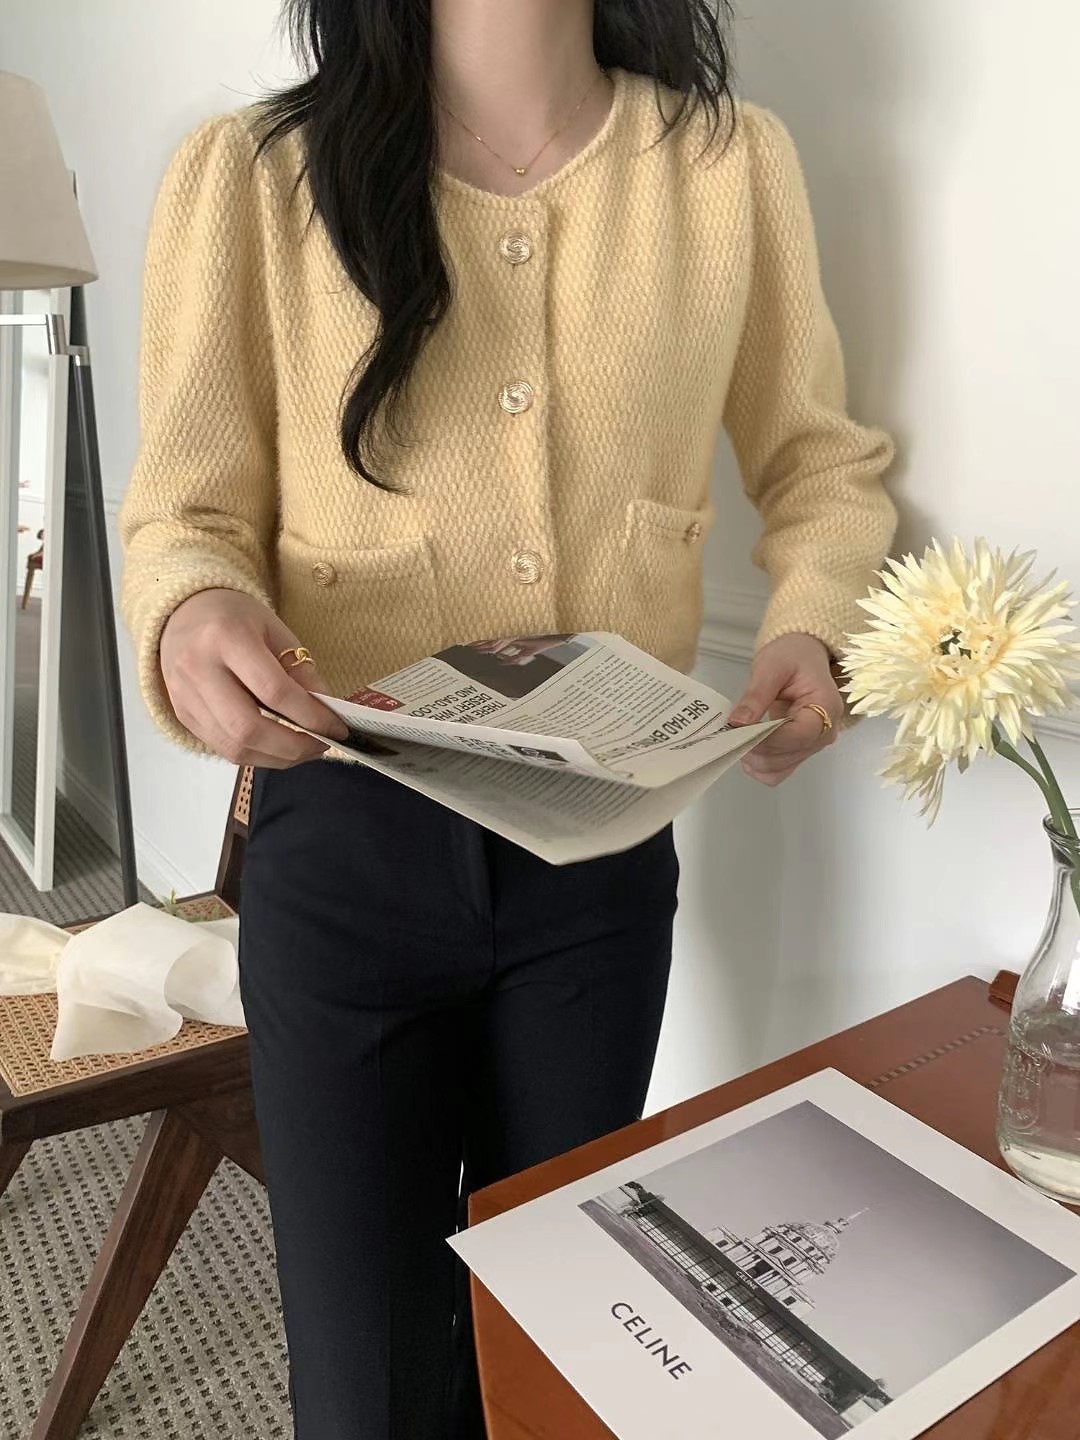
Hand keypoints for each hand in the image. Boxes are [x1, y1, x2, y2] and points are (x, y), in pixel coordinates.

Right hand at [159, 588, 350, 766]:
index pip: (273, 690)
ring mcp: (184, 696)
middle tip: (321, 745)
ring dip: (276, 758)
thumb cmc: (236, 618)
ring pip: (233, 747)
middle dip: (292, 747)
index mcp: (227, 637)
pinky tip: (277, 748)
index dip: (310, 716)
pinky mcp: (182, 715)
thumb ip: (300, 671)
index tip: (337, 728)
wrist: (182, 614)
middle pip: (248, 728)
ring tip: (303, 750)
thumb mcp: (276, 631)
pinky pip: (222, 748)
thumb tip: (326, 713)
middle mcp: (198, 669)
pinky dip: (256, 755)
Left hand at [729, 633, 843, 786]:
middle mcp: (824, 733)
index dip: (765, 739)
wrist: (802, 657)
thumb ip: (756, 695)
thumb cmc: (792, 656)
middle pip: (785, 757)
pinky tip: (746, 746)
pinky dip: (758, 765)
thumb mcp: (771, 666)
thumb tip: (737, 723)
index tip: (737, 730)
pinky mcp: (798, 752)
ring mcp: (812, 746)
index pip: (797, 736)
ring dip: (753, 758)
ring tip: (737, 735)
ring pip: (778, 769)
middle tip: (730, 730)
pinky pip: (777, 772)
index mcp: (826, 708)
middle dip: (754, 747)